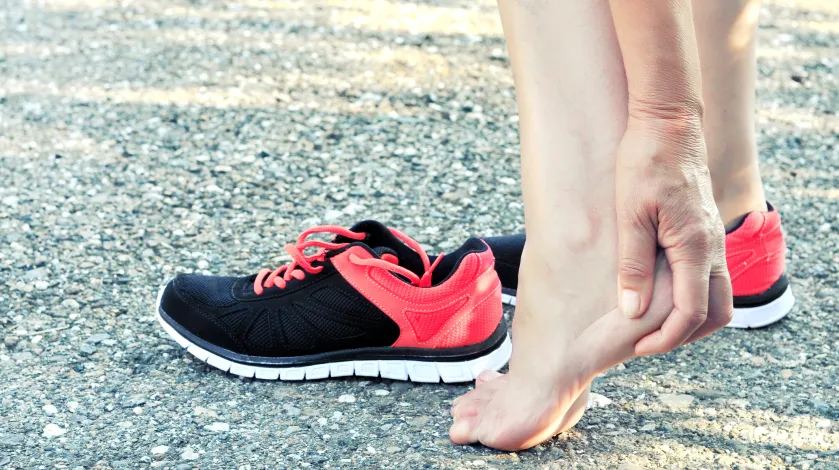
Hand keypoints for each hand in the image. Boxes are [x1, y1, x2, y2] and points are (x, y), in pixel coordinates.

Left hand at [615, 111, 732, 354]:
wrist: (669, 122)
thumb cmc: (644, 162)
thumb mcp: (630, 215)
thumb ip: (633, 265)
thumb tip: (633, 312)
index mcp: (695, 247)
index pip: (691, 312)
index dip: (666, 338)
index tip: (637, 347)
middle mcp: (713, 247)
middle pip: (717, 312)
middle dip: (685, 335)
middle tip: (647, 342)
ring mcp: (714, 238)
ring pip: (718, 294)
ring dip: (692, 317)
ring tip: (653, 323)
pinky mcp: (706, 229)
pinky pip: (711, 274)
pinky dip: (693, 294)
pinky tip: (661, 291)